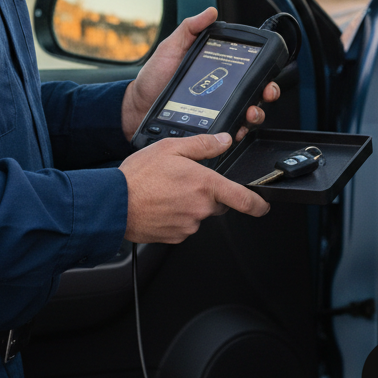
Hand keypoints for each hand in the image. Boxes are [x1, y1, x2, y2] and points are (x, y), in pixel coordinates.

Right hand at [119, 131, 269, 242]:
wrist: (114, 204)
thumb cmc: (139, 176)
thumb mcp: (171, 147)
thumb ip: (203, 144)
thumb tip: (223, 141)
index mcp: (205, 185)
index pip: (242, 198)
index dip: (257, 203)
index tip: (263, 204)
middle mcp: (200, 208)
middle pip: (217, 203)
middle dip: (208, 193)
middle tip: (184, 181)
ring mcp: (188, 225)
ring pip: (198, 214)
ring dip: (189, 203)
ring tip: (166, 191)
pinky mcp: (174, 236)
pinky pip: (183, 225)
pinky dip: (176, 215)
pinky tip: (161, 204)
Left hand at [120, 7, 278, 140]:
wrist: (136, 106)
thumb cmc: (153, 77)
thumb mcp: (171, 47)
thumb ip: (190, 28)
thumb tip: (210, 11)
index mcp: (216, 69)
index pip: (246, 68)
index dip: (262, 70)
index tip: (266, 71)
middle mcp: (220, 89)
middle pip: (255, 92)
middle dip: (267, 92)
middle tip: (265, 93)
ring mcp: (216, 109)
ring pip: (247, 112)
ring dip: (256, 113)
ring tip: (250, 112)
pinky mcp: (209, 127)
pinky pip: (230, 131)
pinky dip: (239, 131)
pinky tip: (237, 128)